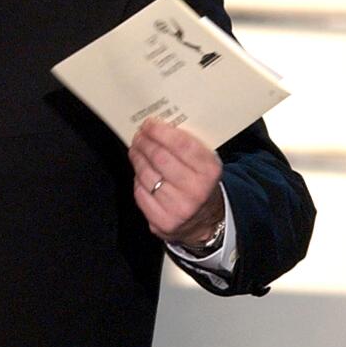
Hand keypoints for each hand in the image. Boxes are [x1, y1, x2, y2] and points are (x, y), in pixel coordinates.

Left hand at [128, 118, 223, 246]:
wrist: (206, 220)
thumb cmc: (201, 183)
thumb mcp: (204, 162)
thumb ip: (186, 145)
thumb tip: (156, 126)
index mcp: (209, 171)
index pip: (180, 144)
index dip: (160, 131)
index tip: (148, 124)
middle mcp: (196, 191)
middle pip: (159, 158)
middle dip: (144, 142)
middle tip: (138, 136)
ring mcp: (178, 208)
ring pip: (146, 175)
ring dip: (137, 158)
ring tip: (136, 150)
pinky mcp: (163, 222)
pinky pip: (140, 193)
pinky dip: (138, 180)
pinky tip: (141, 173)